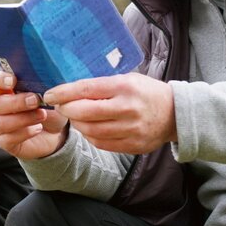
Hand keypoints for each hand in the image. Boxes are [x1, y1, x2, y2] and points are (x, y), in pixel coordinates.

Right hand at [0, 71, 68, 159]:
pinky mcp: (6, 142)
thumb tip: (46, 74)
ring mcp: (1, 125)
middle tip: (35, 100)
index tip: (12, 81)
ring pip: (0, 123)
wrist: (57, 132)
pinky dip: (24, 133)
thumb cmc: (50, 107)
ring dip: (22, 118)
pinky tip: (37, 129)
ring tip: (42, 115)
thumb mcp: (50, 92)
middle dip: (16, 102)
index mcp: (6, 89)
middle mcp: (0, 106)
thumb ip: (42, 83)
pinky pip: (7, 139)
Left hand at [42, 72, 176, 153]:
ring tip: (75, 116)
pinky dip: (90, 135)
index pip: (85, 89)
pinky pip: (101, 143)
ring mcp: (130, 130)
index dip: (63, 92)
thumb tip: (70, 89)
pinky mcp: (132, 146)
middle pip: (84, 112)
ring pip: (90, 130)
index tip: (50, 94)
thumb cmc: (146, 92)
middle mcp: (127, 109)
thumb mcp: (127, 79)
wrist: (176, 114)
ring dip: (77, 123)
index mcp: (124, 87)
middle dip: (67, 109)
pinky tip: (88, 127)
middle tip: (60, 106)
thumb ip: (102, 85)